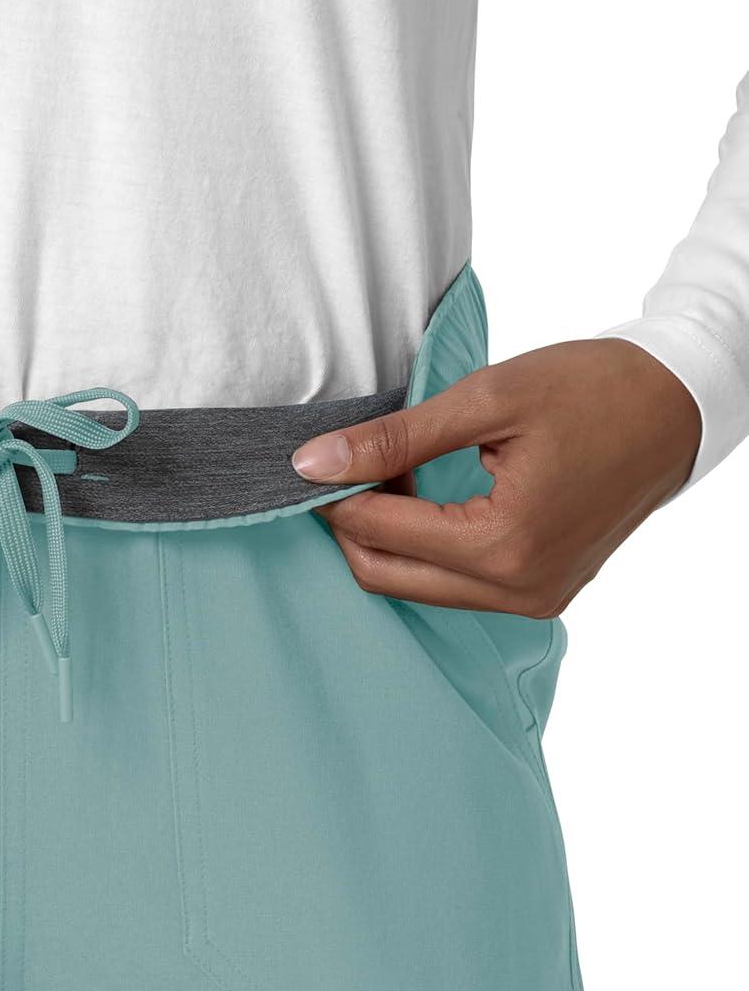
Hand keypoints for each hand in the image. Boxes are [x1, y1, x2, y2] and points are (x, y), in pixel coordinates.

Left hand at [293, 339, 701, 616]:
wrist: (678, 407)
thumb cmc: (594, 390)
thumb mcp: (487, 399)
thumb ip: (395, 439)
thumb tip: (312, 463)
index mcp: (502, 542)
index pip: (378, 530)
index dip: (334, 494)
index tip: (315, 459)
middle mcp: (516, 589)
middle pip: (384, 575)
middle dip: (351, 524)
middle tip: (349, 468)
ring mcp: (531, 600)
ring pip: (414, 587)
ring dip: (387, 538)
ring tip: (393, 475)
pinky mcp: (539, 596)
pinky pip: (453, 587)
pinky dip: (425, 550)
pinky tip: (425, 500)